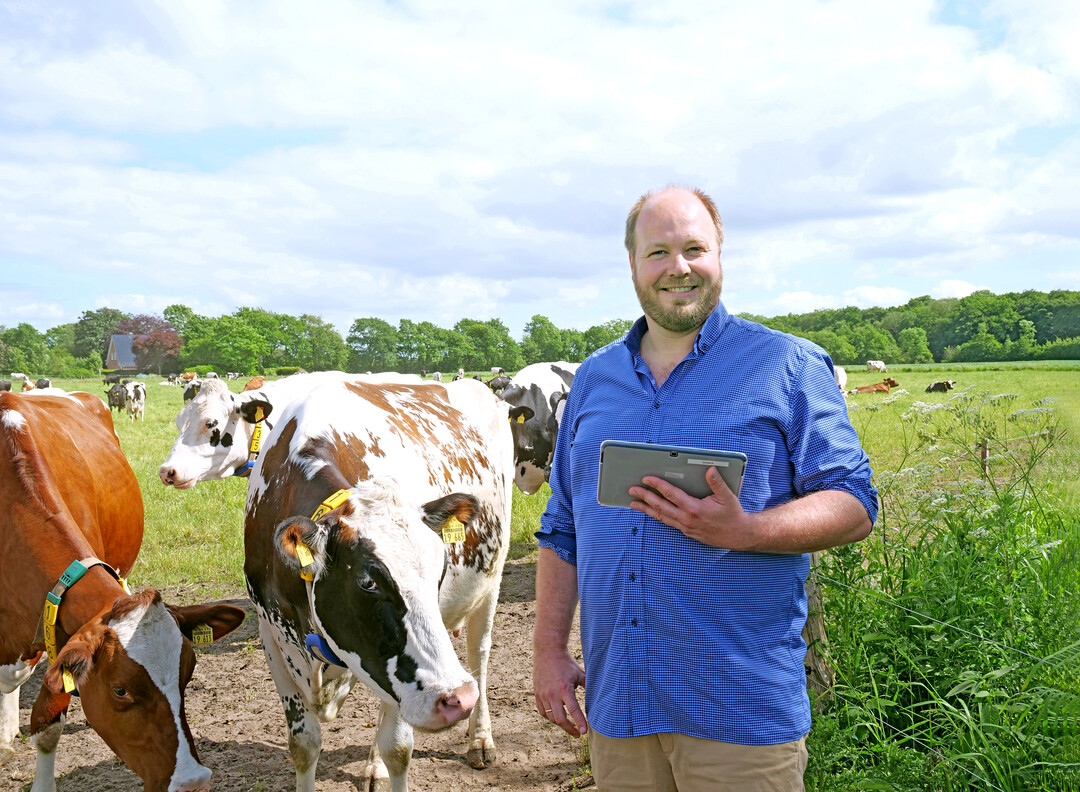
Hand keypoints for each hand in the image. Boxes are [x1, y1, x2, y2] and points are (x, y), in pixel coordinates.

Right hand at [533, 649, 587, 736]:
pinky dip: (550, 718)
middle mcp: (552, 694)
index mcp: (565, 689)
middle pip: (560, 719)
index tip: (584, 732)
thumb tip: (600, 697)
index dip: (579, 723)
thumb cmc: (566, 663)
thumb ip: (588, 686)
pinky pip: (543, 712)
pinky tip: (557, 718)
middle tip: (578, 734)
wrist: (548, 652)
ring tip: (569, 726)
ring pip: (551, 717)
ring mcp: (543, 695)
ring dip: (560, 724)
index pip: (573, 710)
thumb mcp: (579, 674)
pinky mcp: (537, 694)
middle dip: (570, 729)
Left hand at [629, 465, 753, 549]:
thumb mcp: (727, 496)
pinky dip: (657, 516)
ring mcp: (685, 527)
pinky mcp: (687, 532)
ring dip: (646, 509)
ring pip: (661, 517)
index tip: (646, 479)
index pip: (671, 494)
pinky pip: (668, 522)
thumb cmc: (733, 515)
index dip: (657, 485)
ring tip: (634, 503)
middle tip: (632, 490)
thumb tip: (710, 469)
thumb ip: (716, 482)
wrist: (738, 536)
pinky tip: (652, 512)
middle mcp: (687, 519)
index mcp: (694, 509)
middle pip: (660, 507)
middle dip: (644, 497)